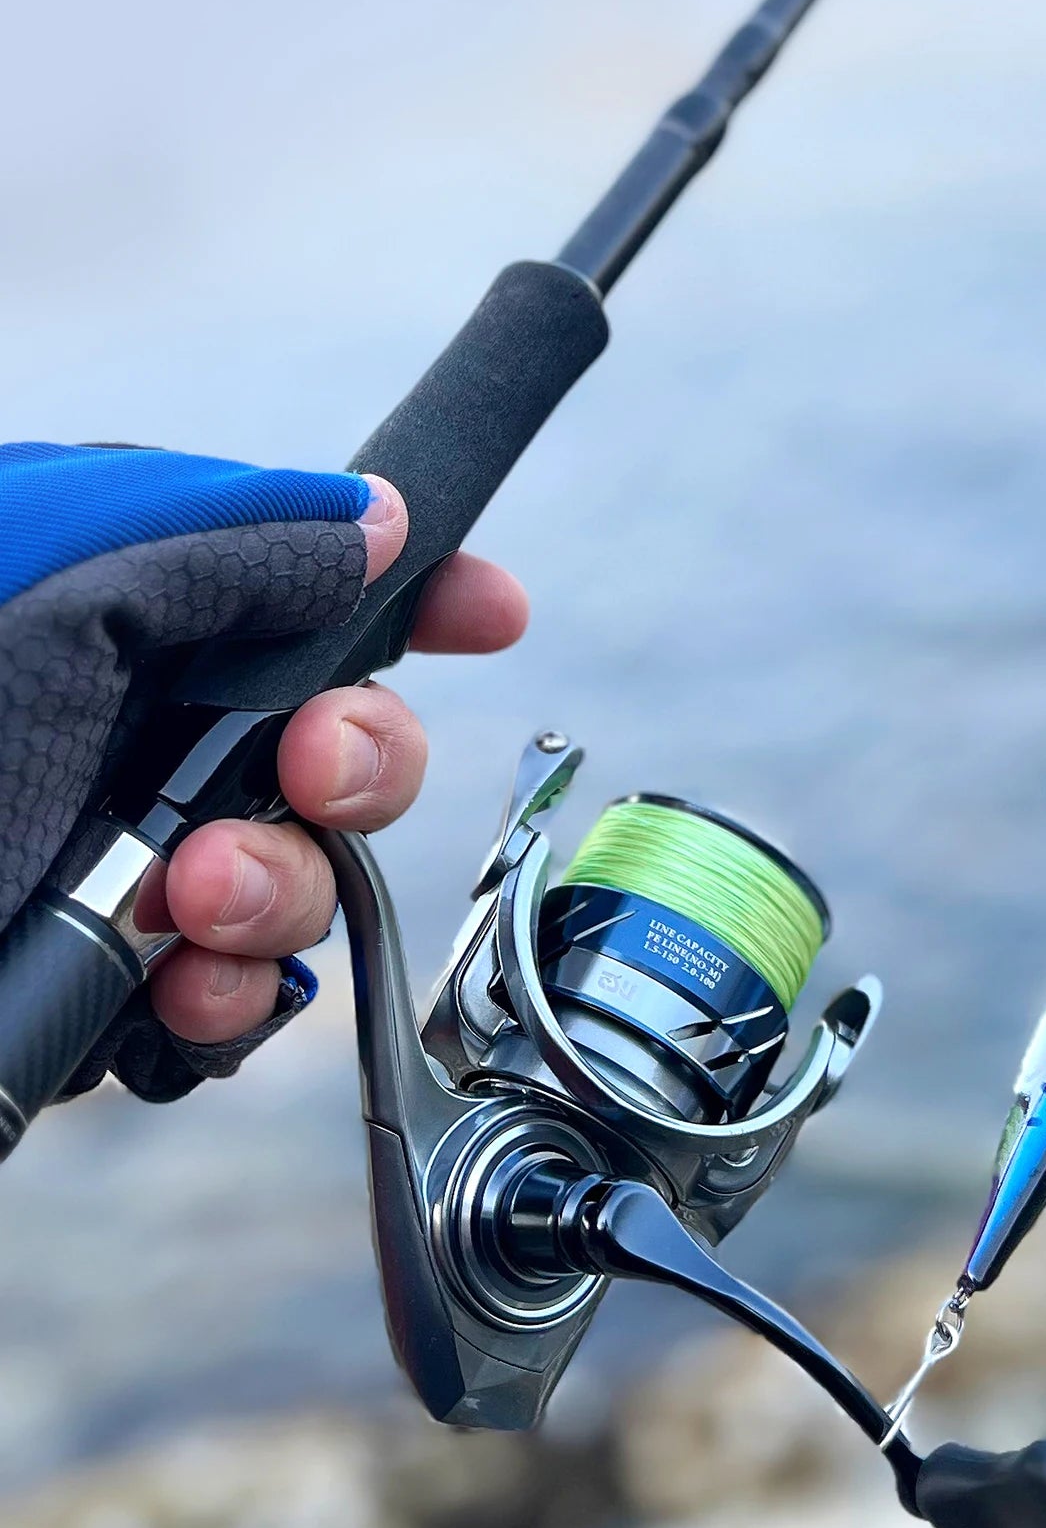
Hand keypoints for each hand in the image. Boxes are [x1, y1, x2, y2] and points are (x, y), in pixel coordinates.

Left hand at [142, 477, 527, 1044]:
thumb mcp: (68, 583)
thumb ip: (235, 543)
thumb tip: (384, 517)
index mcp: (123, 605)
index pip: (307, 580)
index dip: (420, 595)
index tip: (495, 616)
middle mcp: (132, 729)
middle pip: (337, 743)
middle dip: (362, 765)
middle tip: (311, 772)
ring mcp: (123, 861)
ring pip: (301, 883)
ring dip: (283, 892)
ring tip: (197, 898)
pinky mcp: (104, 983)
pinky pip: (232, 1006)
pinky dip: (232, 1010)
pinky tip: (180, 993)